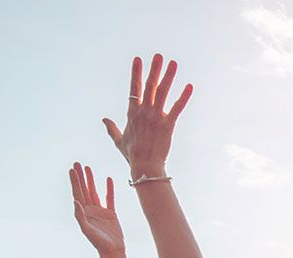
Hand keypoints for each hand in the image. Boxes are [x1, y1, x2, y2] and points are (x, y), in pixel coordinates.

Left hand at [68, 162, 124, 255]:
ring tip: (88, 168)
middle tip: (77, 163)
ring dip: (91, 180)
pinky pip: (109, 198)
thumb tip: (75, 201)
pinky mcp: (111, 213)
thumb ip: (80, 216)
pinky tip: (108, 179)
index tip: (72, 170)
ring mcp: (100, 211)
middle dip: (80, 177)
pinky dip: (109, 189)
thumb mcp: (87, 230)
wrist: (112, 251)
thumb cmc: (99, 243)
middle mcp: (90, 210)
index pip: (77, 193)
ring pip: (94, 191)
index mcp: (83, 213)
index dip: (75, 181)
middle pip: (84, 189)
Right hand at [103, 54, 192, 177]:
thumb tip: (103, 119)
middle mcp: (144, 111)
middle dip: (154, 69)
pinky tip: (190, 86)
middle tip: (158, 56)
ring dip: (168, 76)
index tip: (138, 59)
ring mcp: (156, 117)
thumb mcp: (118, 140)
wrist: (145, 166)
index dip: (136, 73)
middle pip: (150, 85)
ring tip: (173, 63)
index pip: (134, 88)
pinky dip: (183, 97)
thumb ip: (111, 128)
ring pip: (163, 92)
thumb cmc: (132, 155)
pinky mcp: (167, 125)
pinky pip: (177, 108)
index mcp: (132, 112)